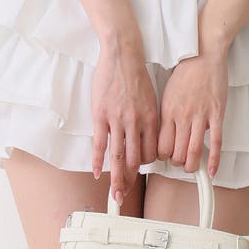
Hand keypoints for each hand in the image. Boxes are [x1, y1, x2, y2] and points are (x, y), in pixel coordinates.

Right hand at [91, 34, 158, 204]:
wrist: (122, 52)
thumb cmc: (136, 74)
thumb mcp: (151, 100)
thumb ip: (148, 121)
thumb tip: (145, 140)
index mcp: (150, 119)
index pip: (151, 153)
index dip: (144, 165)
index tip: (138, 173)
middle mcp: (135, 123)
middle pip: (134, 160)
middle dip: (130, 181)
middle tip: (124, 195)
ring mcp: (117, 120)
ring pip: (118, 157)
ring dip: (117, 179)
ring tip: (115, 195)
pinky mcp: (101, 115)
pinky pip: (100, 144)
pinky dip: (98, 161)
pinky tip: (98, 174)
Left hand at [157, 46, 227, 176]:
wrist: (204, 52)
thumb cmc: (185, 72)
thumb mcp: (167, 94)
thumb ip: (166, 116)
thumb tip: (167, 136)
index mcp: (167, 111)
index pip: (161, 146)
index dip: (162, 157)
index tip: (166, 156)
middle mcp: (182, 116)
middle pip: (176, 153)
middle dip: (177, 162)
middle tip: (180, 161)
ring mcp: (201, 116)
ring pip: (194, 152)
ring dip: (192, 165)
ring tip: (192, 167)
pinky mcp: (217, 114)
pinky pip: (215, 143)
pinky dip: (214, 161)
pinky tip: (212, 172)